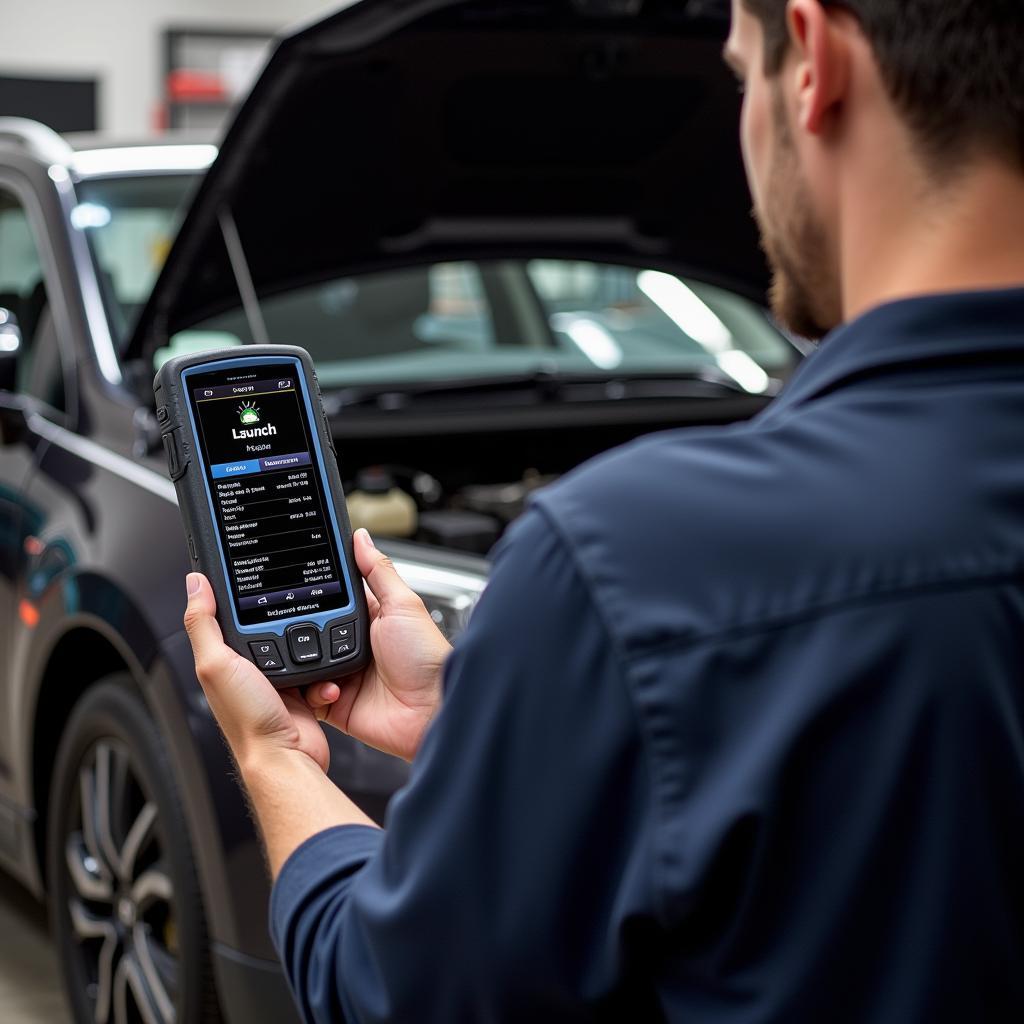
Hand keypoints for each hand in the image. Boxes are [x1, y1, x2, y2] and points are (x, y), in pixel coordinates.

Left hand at [183, 573, 331, 772]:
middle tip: (295, 613)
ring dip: (311, 645)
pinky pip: (320, 665)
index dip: (238, 593)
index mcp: (223, 658)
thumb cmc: (247, 720)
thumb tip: (195, 584)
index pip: (228, 613)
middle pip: (269, 624)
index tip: (254, 574)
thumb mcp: (216, 664)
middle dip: (286, 619)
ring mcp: (277, 678)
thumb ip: (203, 623)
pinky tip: (321, 675)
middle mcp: (248, 667)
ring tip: (310, 648)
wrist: (285, 756)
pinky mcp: (303, 688)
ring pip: (300, 642)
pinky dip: (325, 669)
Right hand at [305, 529, 451, 762]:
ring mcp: (344, 674)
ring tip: (320, 659)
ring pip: (304, 662)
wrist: (431, 712)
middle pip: (310, 629)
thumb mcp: (404, 605)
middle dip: (302, 629)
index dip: (314, 591)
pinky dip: (311, 691)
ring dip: (306, 661)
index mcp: (370, 617)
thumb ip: (379, 571)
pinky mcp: (336, 703)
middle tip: (308, 628)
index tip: (294, 581)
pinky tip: (330, 687)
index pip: (332, 597)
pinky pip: (307, 695)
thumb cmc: (428, 659)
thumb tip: (361, 538)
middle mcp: (353, 645)